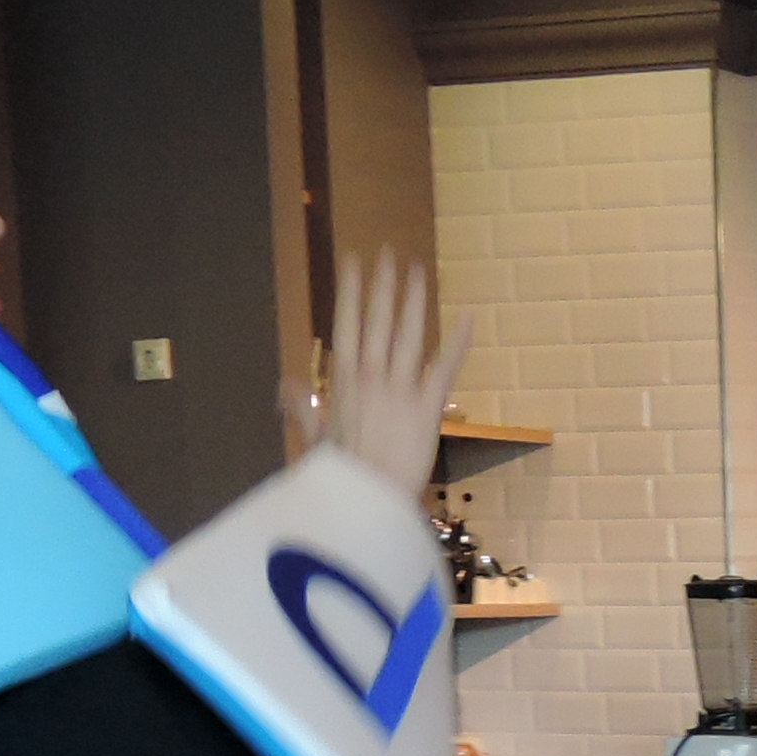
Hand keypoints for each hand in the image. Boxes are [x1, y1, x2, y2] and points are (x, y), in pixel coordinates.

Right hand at [318, 252, 469, 502]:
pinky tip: (468, 317)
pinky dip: (458, 343)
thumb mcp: (315, 439)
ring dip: (413, 300)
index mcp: (343, 381)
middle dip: (383, 285)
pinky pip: (445, 368)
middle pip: (378, 320)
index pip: (347, 324)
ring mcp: (400, 390)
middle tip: (389, 253)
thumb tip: (288, 384)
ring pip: (409, 335)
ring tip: (417, 270)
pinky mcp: (428, 408)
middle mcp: (371, 377)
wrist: (366, 502)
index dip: (351, 290)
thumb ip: (304, 407)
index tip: (353, 261)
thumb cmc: (340, 477)